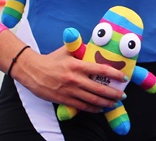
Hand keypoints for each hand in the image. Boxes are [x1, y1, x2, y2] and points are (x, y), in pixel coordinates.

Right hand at [13, 45, 128, 112]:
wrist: (32, 70)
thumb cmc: (52, 59)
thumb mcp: (67, 51)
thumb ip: (81, 49)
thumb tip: (95, 47)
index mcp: (78, 65)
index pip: (101, 70)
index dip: (115, 75)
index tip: (123, 78)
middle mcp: (75, 79)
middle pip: (99, 89)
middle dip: (113, 93)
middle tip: (122, 95)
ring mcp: (69, 90)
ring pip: (92, 100)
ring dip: (105, 103)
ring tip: (114, 103)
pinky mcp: (63, 99)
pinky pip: (81, 106)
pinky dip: (92, 109)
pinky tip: (100, 109)